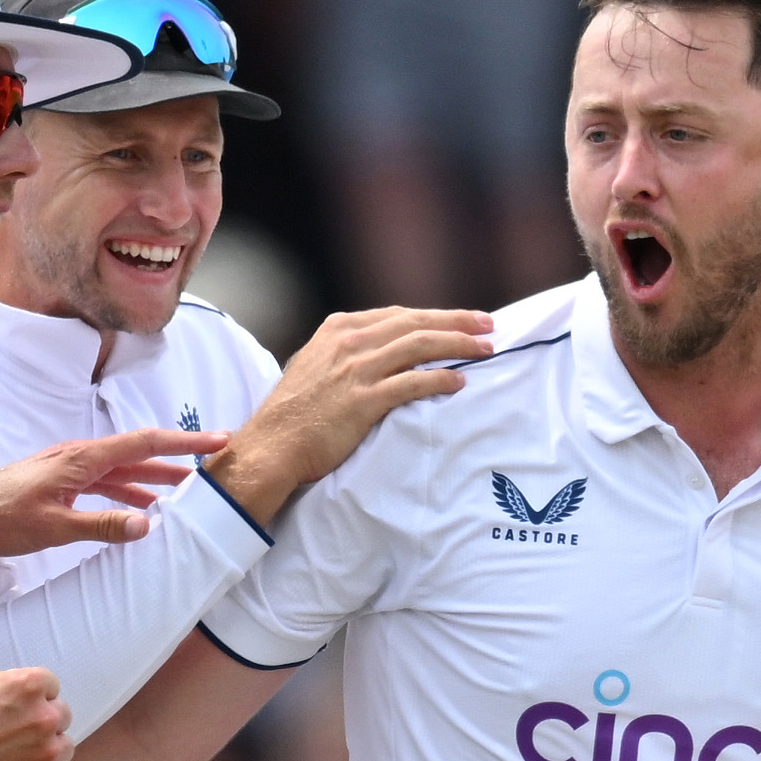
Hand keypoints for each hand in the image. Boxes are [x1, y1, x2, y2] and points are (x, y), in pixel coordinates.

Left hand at [0, 427, 220, 571]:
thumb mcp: (54, 527)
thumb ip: (102, 524)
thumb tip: (148, 523)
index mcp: (81, 459)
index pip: (143, 444)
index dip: (183, 443)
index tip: (216, 440)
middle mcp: (78, 457)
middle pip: (138, 452)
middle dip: (177, 456)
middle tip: (213, 460)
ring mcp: (68, 469)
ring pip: (122, 470)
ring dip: (155, 477)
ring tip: (187, 488)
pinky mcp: (60, 484)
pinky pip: (104, 484)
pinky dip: (129, 493)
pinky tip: (143, 507)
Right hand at [0, 665, 70, 760]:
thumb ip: (5, 682)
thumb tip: (19, 692)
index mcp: (28, 686)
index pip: (51, 686)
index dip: (34, 698)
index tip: (19, 710)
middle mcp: (44, 718)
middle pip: (61, 717)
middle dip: (41, 724)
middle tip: (15, 737)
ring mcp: (48, 754)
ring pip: (64, 748)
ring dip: (46, 752)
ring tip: (15, 760)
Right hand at [209, 303, 496, 520]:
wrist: (272, 446)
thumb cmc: (293, 414)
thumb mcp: (314, 367)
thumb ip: (344, 354)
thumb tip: (377, 353)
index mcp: (338, 329)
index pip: (398, 315)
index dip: (434, 316)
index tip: (461, 320)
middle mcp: (349, 342)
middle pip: (415, 323)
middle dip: (457, 322)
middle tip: (489, 325)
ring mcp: (356, 370)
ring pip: (419, 346)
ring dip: (458, 345)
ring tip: (486, 349)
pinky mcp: (363, 400)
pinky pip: (412, 383)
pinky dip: (439, 379)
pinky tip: (460, 381)